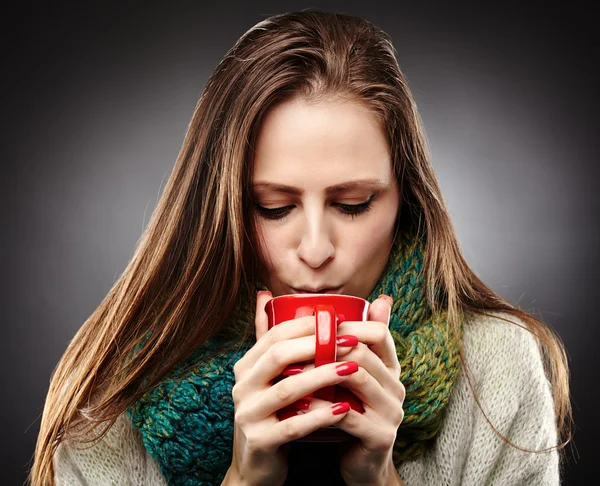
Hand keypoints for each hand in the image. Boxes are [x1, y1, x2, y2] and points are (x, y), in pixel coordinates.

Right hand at [227, 291, 360, 484]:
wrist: (255, 467)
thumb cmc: (272, 414)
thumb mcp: (267, 376)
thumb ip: (269, 339)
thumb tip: (265, 293)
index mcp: (245, 367)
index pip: (274, 335)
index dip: (307, 325)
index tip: (339, 320)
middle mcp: (241, 387)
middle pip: (278, 356)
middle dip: (316, 345)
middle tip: (351, 340)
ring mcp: (247, 414)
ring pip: (287, 389)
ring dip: (323, 376)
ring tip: (353, 368)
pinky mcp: (259, 441)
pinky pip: (293, 425)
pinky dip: (320, 416)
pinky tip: (344, 410)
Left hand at [292, 295, 404, 484]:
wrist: (359, 465)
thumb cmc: (346, 414)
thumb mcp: (345, 380)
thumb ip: (340, 346)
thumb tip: (323, 305)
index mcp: (390, 369)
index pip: (380, 333)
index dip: (349, 324)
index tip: (317, 323)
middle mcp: (396, 387)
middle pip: (364, 352)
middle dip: (328, 346)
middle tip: (295, 344)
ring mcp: (391, 412)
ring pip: (357, 378)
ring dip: (320, 372)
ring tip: (292, 371)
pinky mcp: (380, 436)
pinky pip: (347, 415)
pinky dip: (320, 406)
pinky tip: (298, 404)